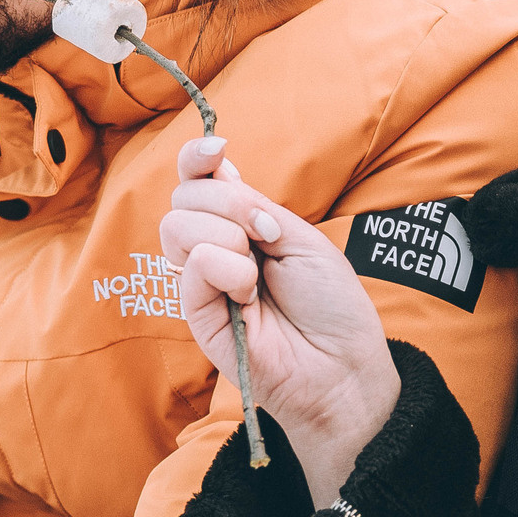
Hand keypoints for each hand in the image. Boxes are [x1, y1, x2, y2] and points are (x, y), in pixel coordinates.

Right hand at [160, 137, 399, 504]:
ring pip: (176, 225)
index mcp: (240, 223)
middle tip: (266, 233)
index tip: (217, 150)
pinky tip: (250, 297)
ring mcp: (201, 280)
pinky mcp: (195, 312)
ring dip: (226, 235)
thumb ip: (254, 206)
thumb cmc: (330, 305)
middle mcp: (214, 247)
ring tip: (258, 271)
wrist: (341, 366)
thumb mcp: (300, 237)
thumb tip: (217, 173)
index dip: (197, 157)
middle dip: (227, 202)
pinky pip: (194, 264)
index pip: (197, 179)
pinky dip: (228, 269)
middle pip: (183, 196)